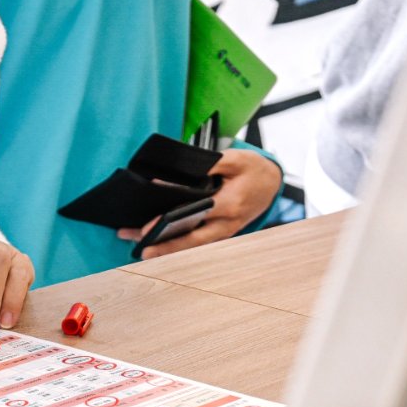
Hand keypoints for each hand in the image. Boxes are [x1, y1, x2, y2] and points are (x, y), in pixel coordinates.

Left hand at [117, 148, 281, 259]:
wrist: (271, 184)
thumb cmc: (252, 170)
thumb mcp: (236, 159)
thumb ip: (212, 163)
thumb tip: (184, 170)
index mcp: (230, 204)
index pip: (195, 214)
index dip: (171, 220)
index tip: (149, 225)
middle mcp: (225, 224)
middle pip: (190, 240)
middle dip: (163, 245)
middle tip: (138, 247)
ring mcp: (222, 233)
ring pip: (190, 245)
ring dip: (163, 247)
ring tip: (135, 244)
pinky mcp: (217, 234)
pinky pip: (193, 242)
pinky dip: (173, 243)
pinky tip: (152, 240)